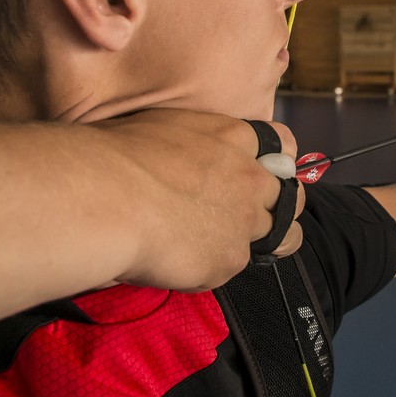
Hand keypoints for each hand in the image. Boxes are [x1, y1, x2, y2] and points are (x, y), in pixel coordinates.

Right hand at [94, 109, 304, 290]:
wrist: (104, 196)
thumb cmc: (114, 156)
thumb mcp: (161, 128)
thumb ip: (190, 146)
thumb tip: (180, 159)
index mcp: (232, 136)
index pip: (283, 146)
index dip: (276, 163)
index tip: (262, 173)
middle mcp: (249, 177)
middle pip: (291, 196)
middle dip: (278, 207)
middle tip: (245, 217)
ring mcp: (244, 220)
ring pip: (284, 236)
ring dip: (263, 242)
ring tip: (226, 246)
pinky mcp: (230, 258)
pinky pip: (231, 267)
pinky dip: (210, 268)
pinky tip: (180, 262)